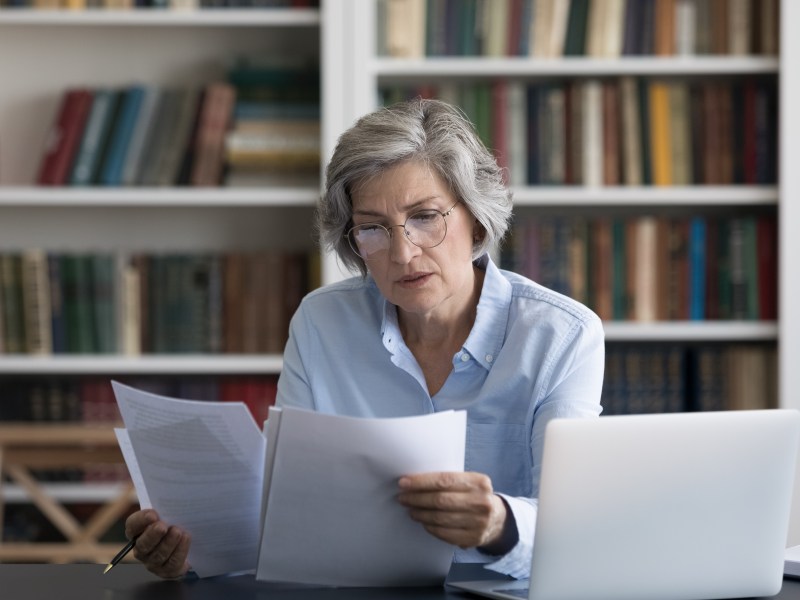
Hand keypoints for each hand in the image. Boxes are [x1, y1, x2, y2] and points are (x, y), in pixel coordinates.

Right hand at [124, 509, 190, 578]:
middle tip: (162, 526)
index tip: (152, 514)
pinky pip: (172, 563)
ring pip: (158, 555)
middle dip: (152, 535)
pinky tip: (185, 539)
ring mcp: (153, 561)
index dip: (140, 520)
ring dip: (168, 543)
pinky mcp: (167, 570)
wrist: (186, 543)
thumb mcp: (167, 511)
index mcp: (137, 531)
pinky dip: (180, 551)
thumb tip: (170, 490)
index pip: (132, 526)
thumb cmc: (173, 522)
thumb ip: (164, 505)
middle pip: (143, 544)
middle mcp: (142, 548)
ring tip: (177, 531)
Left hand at [396, 472, 510, 550]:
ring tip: (411, 510)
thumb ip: (449, 481)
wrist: (497, 519)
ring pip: (440, 518)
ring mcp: (479, 522)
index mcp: (479, 482)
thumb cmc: (475, 496)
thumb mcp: (470, 483)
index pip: (445, 480)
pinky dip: (430, 527)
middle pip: (440, 500)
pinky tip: (424, 522)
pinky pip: (445, 534)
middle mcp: (481, 502)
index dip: (421, 482)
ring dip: (421, 514)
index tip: (404, 483)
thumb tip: (415, 481)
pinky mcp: (473, 538)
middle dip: (417, 499)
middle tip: (403, 498)